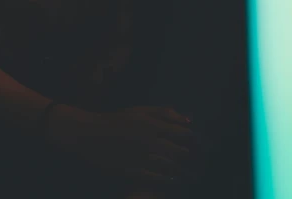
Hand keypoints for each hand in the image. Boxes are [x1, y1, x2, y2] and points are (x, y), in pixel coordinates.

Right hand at [47, 104, 196, 189]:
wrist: (89, 135)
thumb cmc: (115, 121)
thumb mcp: (139, 111)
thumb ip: (163, 113)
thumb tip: (187, 119)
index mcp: (150, 124)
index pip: (180, 133)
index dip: (193, 139)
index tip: (200, 143)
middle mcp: (148, 140)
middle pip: (178, 151)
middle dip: (191, 157)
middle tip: (201, 162)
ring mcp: (140, 157)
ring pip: (169, 166)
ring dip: (183, 171)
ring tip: (192, 174)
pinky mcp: (132, 171)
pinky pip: (155, 178)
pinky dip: (167, 180)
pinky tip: (174, 180)